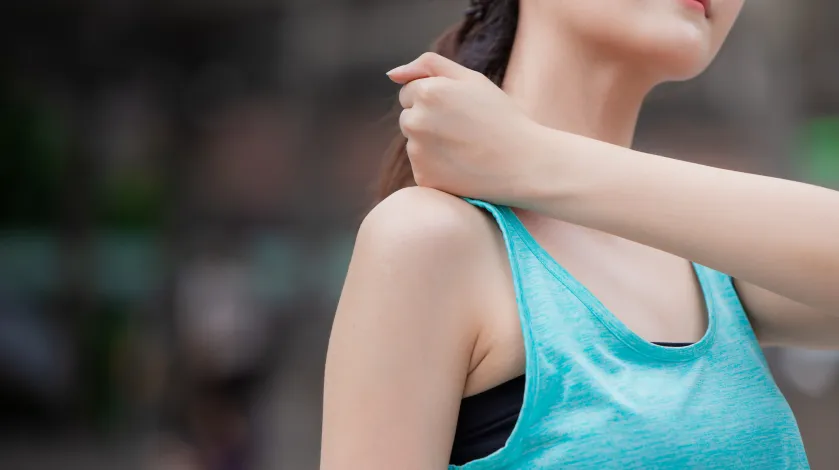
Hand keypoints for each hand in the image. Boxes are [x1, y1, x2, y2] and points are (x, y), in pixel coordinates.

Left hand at [388, 53, 549, 204]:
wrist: (523, 163)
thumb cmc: (500, 117)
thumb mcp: (471, 79)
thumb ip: (429, 65)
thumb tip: (392, 74)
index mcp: (427, 92)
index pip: (409, 92)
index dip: (435, 99)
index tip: (458, 109)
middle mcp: (416, 121)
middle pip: (408, 117)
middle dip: (428, 120)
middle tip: (463, 130)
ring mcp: (417, 151)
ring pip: (414, 142)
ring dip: (431, 144)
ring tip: (465, 148)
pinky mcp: (422, 177)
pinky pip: (422, 167)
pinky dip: (437, 167)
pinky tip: (462, 166)